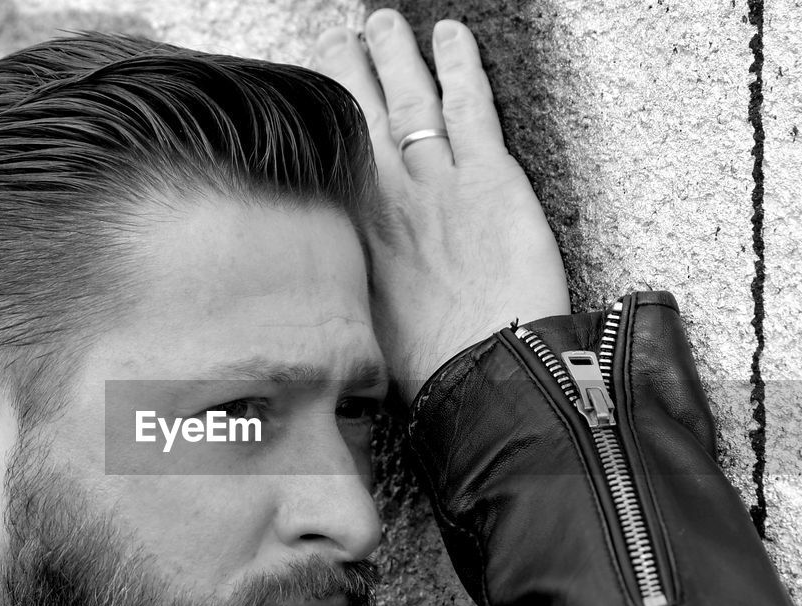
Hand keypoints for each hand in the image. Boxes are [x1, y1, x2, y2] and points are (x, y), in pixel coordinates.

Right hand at [313, 10, 568, 402]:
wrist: (481, 374)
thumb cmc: (426, 368)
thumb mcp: (363, 333)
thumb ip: (349, 294)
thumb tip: (331, 297)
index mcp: (352, 236)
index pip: (331, 159)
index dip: (323, 122)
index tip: (312, 97)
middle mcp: (386, 199)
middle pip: (361, 116)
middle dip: (349, 72)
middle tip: (339, 38)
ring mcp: (436, 182)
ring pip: (411, 101)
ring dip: (395, 56)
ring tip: (380, 22)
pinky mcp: (489, 179)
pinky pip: (470, 107)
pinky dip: (460, 65)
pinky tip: (450, 35)